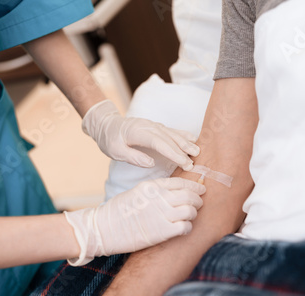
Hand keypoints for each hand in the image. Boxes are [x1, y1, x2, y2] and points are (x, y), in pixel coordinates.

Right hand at [64, 177, 205, 265]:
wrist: (103, 229)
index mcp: (151, 186)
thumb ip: (155, 191)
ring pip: (191, 210)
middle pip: (189, 195)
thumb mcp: (136, 192)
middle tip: (198, 203)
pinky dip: (187, 227)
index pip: (181, 182)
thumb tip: (174, 192)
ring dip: (193, 214)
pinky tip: (182, 228)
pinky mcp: (162, 232)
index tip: (201, 188)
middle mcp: (158, 198)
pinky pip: (185, 227)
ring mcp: (161, 215)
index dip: (194, 185)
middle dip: (197, 199)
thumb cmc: (117, 212)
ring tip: (189, 217)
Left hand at [82, 100, 199, 169]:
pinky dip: (183, 135)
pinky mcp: (156, 127)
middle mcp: (149, 126)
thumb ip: (132, 157)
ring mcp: (153, 125)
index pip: (159, 143)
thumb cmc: (110, 139)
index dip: (173, 153)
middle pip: (169, 138)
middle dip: (183, 150)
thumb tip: (150, 163)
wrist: (106, 124)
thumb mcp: (115, 151)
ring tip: (198, 151)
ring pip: (173, 133)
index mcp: (138, 132)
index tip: (184, 163)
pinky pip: (172, 130)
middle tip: (193, 163)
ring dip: (186, 142)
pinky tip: (193, 139)